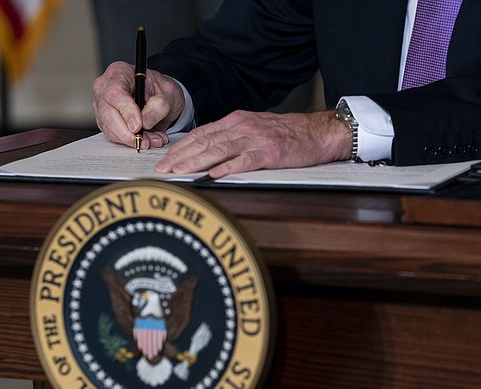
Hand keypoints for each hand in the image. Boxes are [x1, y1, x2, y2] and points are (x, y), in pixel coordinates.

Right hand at [92, 61, 184, 149]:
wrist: (160, 96)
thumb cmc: (161, 89)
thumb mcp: (168, 93)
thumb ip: (159, 106)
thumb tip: (145, 122)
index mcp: (119, 73)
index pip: (116, 93)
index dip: (126, 112)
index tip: (138, 126)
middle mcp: (105, 87)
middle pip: (107, 113)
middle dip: (126, 132)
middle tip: (144, 141)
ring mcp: (102, 104)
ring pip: (108, 127)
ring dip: (130, 139)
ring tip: (151, 141)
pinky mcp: (105, 120)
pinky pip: (113, 134)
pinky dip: (129, 141)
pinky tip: (146, 140)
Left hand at [154, 110, 351, 177]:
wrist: (317, 132)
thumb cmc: (287, 134)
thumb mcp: (255, 128)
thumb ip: (233, 137)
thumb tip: (208, 151)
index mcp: (236, 121)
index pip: (201, 134)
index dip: (181, 148)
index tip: (165, 160)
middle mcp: (242, 127)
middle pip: (204, 142)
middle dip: (180, 157)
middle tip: (163, 170)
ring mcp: (255, 140)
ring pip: (218, 151)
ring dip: (196, 162)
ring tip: (179, 173)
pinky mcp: (269, 153)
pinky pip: (243, 161)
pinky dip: (226, 168)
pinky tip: (213, 175)